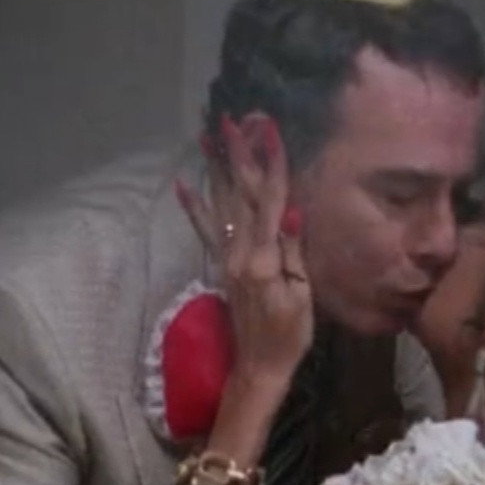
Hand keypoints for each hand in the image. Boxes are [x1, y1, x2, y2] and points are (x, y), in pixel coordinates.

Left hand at [177, 113, 311, 390]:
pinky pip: (204, 229)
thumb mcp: (302, 295)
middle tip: (231, 120)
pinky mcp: (221, 264)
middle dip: (238, 155)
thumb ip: (294, 252)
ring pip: (221, 203)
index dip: (272, 164)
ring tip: (207, 136)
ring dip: (216, 168)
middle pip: (241, 194)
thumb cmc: (290, 334)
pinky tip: (183, 183)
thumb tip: (293, 211)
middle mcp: (240, 251)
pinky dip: (193, 206)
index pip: (271, 201)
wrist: (259, 365)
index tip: (271, 130)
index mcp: (265, 258)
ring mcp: (227, 257)